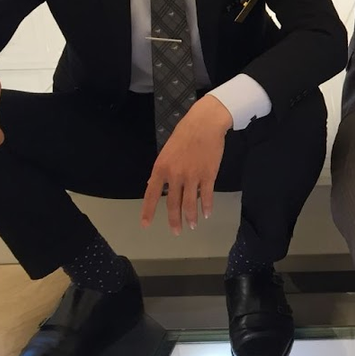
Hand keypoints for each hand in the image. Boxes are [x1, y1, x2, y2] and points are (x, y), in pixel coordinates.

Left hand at [141, 95, 230, 233]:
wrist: (205, 123)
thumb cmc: (185, 134)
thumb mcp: (167, 151)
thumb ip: (163, 170)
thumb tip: (155, 186)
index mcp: (161, 168)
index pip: (151, 194)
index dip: (148, 211)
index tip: (146, 225)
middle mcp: (175, 175)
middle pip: (173, 203)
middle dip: (174, 220)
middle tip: (176, 232)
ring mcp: (193, 176)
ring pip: (191, 203)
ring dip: (191, 217)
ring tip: (192, 226)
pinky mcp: (208, 175)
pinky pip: (207, 195)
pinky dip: (207, 206)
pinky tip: (206, 214)